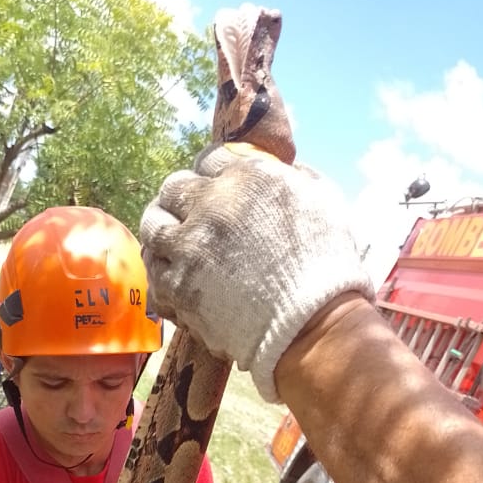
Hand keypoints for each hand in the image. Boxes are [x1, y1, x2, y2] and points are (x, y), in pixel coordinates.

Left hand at [140, 145, 373, 401]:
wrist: (313, 323)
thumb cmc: (329, 265)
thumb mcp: (325, 201)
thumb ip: (298, 177)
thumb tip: (284, 169)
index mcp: (248, 177)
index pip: (210, 160)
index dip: (210, 175)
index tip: (211, 188)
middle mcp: (212, 203)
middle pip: (174, 187)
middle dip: (179, 198)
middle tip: (185, 214)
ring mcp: (190, 245)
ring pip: (154, 225)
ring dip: (162, 231)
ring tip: (172, 244)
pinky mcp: (177, 284)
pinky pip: (154, 269)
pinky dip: (161, 269)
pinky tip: (172, 275)